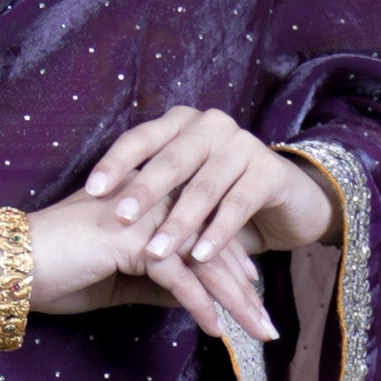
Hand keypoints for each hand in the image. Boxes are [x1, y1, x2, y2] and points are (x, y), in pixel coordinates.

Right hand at [25, 185, 275, 341]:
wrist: (7, 262)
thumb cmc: (55, 270)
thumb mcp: (118, 280)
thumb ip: (158, 283)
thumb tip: (196, 298)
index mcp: (148, 202)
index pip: (203, 233)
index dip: (232, 267)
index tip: (254, 295)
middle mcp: (152, 202)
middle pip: (212, 247)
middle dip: (245, 291)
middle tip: (269, 324)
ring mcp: (143, 217)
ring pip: (203, 262)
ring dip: (235, 302)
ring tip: (257, 332)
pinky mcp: (131, 241)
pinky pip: (177, 279)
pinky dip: (199, 306)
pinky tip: (216, 331)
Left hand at [83, 106, 335, 291]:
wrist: (288, 201)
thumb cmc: (220, 199)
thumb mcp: (181, 193)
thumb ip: (150, 198)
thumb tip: (95, 217)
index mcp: (181, 124)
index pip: (141, 139)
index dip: (116, 163)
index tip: (92, 191)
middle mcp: (211, 127)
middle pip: (171, 160)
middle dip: (145, 192)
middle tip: (121, 219)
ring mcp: (243, 145)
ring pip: (204, 187)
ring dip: (179, 222)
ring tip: (156, 251)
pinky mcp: (270, 171)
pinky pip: (239, 204)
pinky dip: (218, 232)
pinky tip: (202, 257)